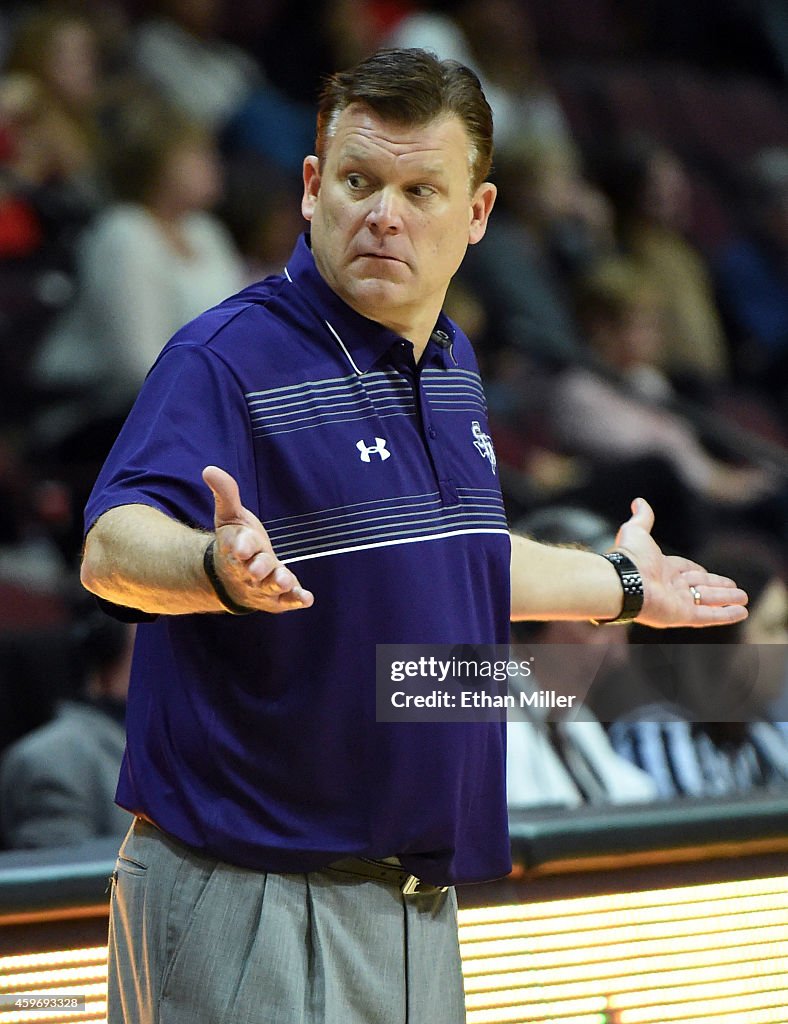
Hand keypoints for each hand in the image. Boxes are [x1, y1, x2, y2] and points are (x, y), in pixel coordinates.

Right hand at [202, 465, 313, 613]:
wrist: (231, 581)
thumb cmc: (236, 543)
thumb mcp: (230, 518)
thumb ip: (226, 495)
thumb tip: (209, 469)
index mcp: (237, 549)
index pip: (238, 546)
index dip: (241, 546)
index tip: (242, 547)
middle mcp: (249, 570)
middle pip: (254, 568)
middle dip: (258, 567)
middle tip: (258, 568)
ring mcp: (263, 586)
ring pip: (269, 586)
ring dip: (278, 583)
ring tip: (285, 581)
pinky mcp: (277, 598)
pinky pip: (287, 600)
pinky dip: (297, 599)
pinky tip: (308, 598)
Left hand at [613, 498, 747, 627]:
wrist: (623, 582)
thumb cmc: (629, 557)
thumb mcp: (637, 531)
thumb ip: (642, 518)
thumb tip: (638, 502)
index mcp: (661, 570)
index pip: (686, 570)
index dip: (699, 572)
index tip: (709, 573)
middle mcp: (670, 588)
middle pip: (700, 587)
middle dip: (718, 587)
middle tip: (735, 588)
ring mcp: (677, 603)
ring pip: (708, 600)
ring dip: (727, 600)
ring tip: (744, 598)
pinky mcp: (683, 616)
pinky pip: (709, 616)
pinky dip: (726, 615)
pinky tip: (742, 612)